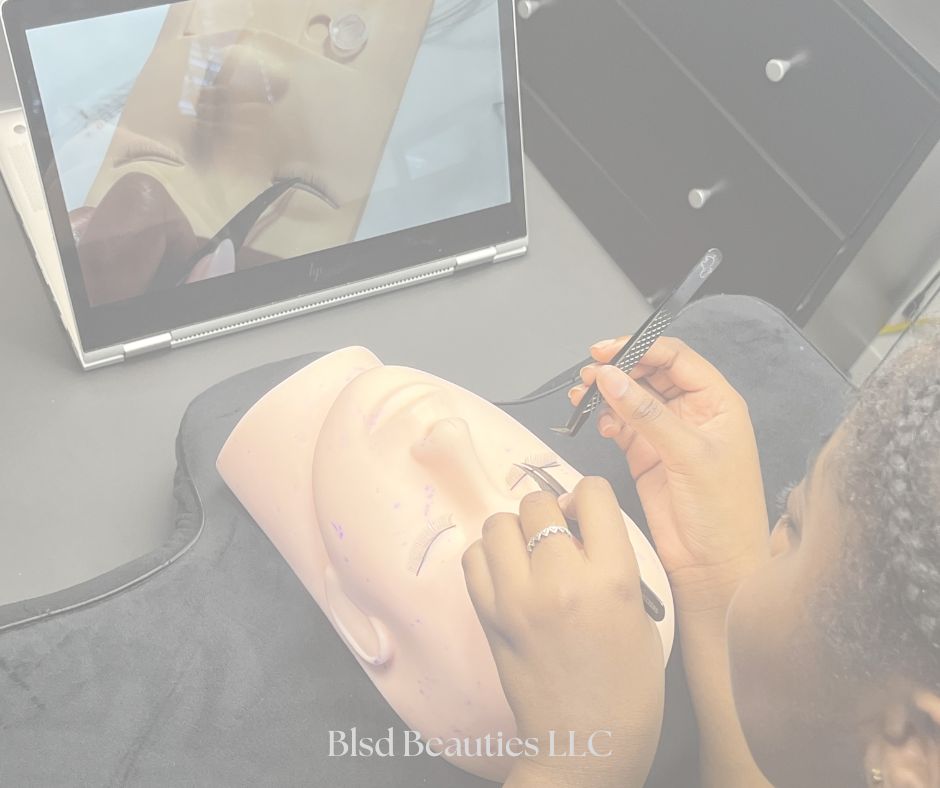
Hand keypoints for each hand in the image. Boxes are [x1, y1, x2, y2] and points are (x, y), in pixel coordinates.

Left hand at [462, 478, 664, 787]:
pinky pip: (474, 557)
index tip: (588, 513)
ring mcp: (516, 599)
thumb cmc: (627, 686)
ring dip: (516, 530)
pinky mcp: (488, 616)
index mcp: (611, 579)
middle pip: (539, 502)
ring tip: (531, 555)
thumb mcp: (640, 613)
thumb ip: (610, 560)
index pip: (592, 494)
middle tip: (559, 537)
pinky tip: (509, 574)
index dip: (590, 498)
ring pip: (499, 523)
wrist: (586, 745)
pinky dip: (489, 556)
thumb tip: (576, 522)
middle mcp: (559, 581)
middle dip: (551, 511)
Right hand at [571, 337, 769, 614]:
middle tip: (589, 372)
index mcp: (717, 403)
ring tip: (583, 393)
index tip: (607, 352)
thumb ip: (647, 413)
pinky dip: (607, 418)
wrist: (714, 566)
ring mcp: (667, 433)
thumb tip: (613, 377)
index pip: (675, 357)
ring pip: (631, 397)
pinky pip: (622, 424)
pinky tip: (600, 421)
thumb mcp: (689, 455)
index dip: (640, 348)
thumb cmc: (724, 514)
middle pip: (650, 372)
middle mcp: (692, 413)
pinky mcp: (646, 455)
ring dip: (607, 392)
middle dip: (618, 368)